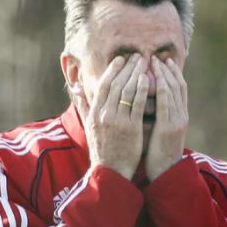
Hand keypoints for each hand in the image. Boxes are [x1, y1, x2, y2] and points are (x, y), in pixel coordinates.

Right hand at [73, 54, 149, 179]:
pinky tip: (148, 80)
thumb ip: (84, 108)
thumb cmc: (103, 149)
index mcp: (95, 113)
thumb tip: (78, 91)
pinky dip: (142, 91)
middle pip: (116, 84)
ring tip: (145, 63)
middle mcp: (104, 114)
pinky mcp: (131, 128)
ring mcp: (118, 121)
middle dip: (127, 68)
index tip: (121, 59)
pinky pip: (137, 105)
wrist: (110, 171)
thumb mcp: (90, 126)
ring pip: (127, 91)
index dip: (112, 70)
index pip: (103, 85)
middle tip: (137, 56)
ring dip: (136, 74)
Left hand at [146, 56, 188, 180]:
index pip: (179, 90)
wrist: (166, 173)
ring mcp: (177, 121)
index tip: (163, 61)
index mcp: (180, 117)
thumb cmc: (159, 154)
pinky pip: (165, 103)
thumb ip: (158, 117)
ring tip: (154, 61)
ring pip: (173, 91)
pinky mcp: (169, 127)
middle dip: (168, 70)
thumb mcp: (161, 132)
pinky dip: (161, 88)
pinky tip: (153, 78)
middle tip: (158, 56)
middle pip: (178, 86)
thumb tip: (148, 105)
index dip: (172, 74)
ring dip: (163, 74)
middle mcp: (181, 116)